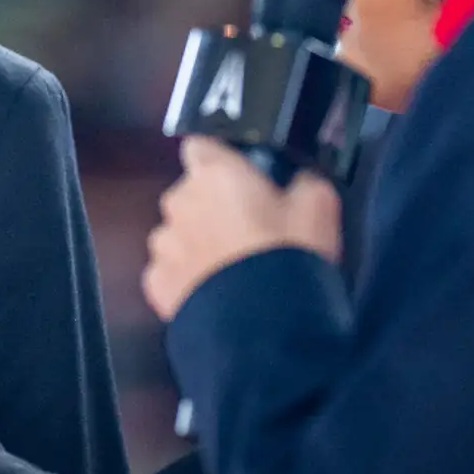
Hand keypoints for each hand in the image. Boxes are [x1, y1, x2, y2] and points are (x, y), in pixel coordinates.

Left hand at [141, 136, 341, 320]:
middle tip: (247, 232)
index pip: (202, 147)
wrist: (264, 326)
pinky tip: (214, 294)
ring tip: (231, 270)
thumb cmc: (290, 256)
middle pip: (190, 193)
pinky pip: (169, 272)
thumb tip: (297, 180)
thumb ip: (301, 182)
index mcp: (214, 173)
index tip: (241, 179)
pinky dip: (186, 279)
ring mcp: (163, 243)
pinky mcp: (155, 283)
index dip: (221, 162)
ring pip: (177, 233)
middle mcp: (178, 200)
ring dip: (197, 243)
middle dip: (212, 207)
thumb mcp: (319, 207)